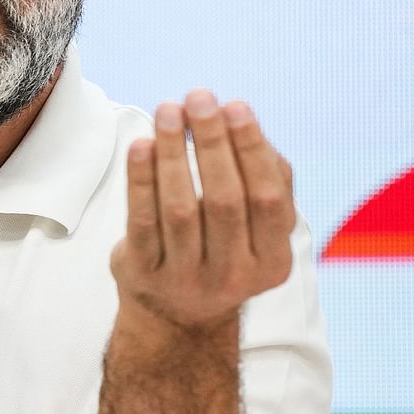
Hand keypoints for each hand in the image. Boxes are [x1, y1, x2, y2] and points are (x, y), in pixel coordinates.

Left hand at [110, 90, 296, 336]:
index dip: (252, 149)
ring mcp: (186, 279)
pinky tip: (141, 144)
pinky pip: (141, 221)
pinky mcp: (144, 275)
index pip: (267, 198)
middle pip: (225, 201)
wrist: (175, 315)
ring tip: (168, 110)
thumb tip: (245, 122)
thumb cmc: (221, 249)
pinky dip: (141, 180)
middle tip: (198, 98)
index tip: (234, 105)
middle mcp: (234, 276)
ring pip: (180, 209)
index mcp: (272, 262)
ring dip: (174, 153)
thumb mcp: (256, 228)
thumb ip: (266, 180)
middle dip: (213, 143)